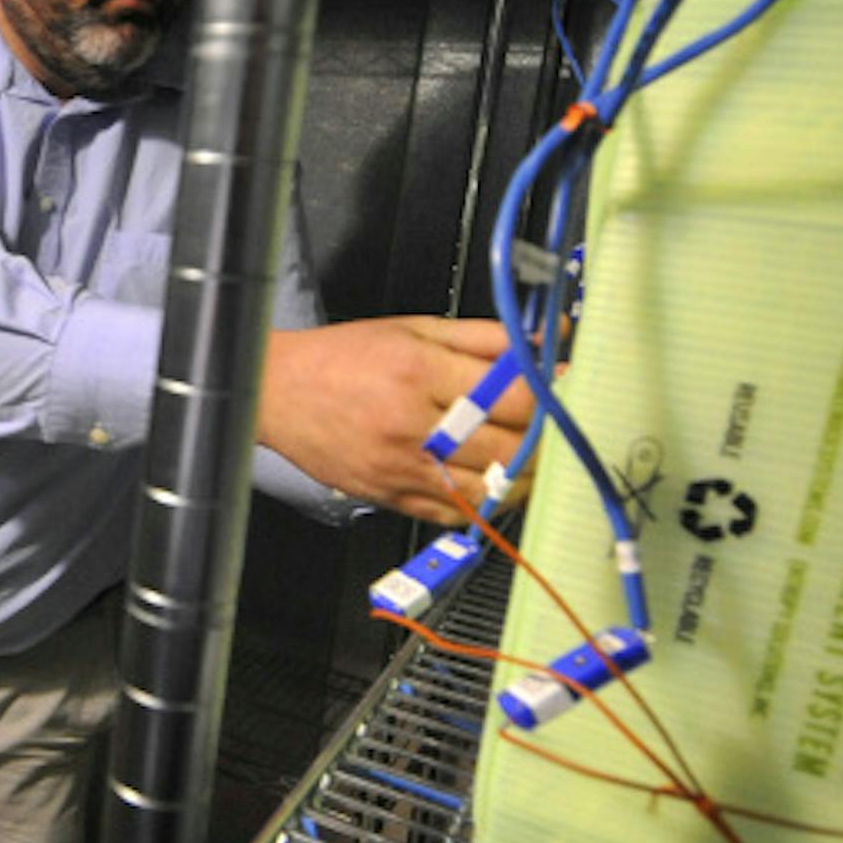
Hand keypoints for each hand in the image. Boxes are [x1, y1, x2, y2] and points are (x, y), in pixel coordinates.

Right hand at [257, 317, 537, 524]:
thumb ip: (484, 338)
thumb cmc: (340, 358)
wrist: (275, 391)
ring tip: (535, 461)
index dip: (552, 395)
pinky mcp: (389, 495)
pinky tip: (496, 486)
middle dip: (546, 440)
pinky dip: (483, 505)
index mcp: (420, 371)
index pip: (512, 394)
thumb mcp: (415, 328)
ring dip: (523, 479)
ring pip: (487, 488)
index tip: (567, 390)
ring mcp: (400, 466)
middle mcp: (411, 423)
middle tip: (561, 429)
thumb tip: (545, 342)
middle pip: (508, 446)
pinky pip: (453, 514)